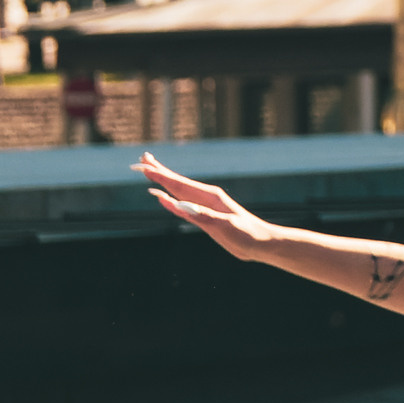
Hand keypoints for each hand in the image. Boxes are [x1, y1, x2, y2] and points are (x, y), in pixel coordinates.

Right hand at [136, 153, 276, 259]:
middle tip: (141, 160)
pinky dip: (170, 201)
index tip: (144, 166)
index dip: (160, 176)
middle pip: (177, 183)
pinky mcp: (204, 217)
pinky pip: (183, 207)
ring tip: (150, 172)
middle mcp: (205, 198)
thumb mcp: (225, 225)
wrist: (262, 243)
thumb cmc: (247, 233)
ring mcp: (204, 207)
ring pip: (178, 192)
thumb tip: (180, 205)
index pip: (180, 184)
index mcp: (210, 197)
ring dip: (163, 183)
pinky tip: (162, 198)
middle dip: (159, 172)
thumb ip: (203, 215)